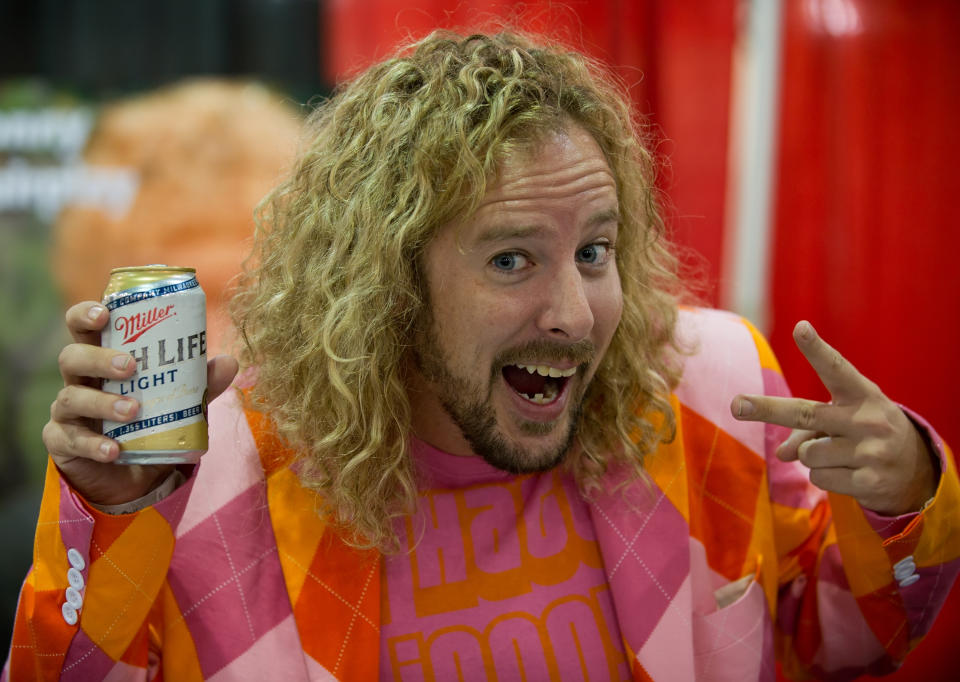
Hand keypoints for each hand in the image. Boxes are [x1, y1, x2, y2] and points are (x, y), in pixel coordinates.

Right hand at [42, 301, 238, 505]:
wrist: (129, 472)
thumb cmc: (148, 420)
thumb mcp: (177, 401)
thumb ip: (200, 383)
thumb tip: (230, 362)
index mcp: (102, 357)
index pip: (83, 326)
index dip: (86, 314)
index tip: (105, 313)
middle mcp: (79, 380)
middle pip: (71, 356)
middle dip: (99, 358)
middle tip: (130, 366)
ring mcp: (66, 411)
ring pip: (70, 398)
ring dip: (102, 403)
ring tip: (134, 410)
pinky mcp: (62, 442)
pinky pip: (71, 440)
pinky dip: (93, 444)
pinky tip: (113, 450)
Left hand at [730, 321, 935, 515]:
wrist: (915, 470)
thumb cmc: (865, 432)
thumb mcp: (843, 420)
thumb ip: (807, 430)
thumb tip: (782, 455)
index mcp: (862, 395)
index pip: (837, 368)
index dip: (817, 349)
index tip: (800, 328)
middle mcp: (868, 420)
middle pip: (805, 414)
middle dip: (767, 409)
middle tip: (737, 404)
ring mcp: (871, 452)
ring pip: (806, 454)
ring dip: (812, 458)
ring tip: (841, 455)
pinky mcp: (870, 481)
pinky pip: (820, 479)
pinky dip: (826, 477)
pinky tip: (851, 473)